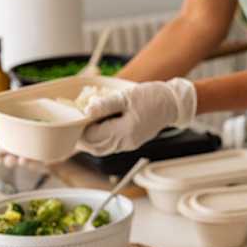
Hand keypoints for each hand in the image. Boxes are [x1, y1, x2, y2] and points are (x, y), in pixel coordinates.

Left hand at [77, 78, 196, 155]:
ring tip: (83, 126)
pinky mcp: (131, 141)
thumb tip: (86, 110)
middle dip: (81, 138)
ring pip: (101, 149)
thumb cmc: (152, 97)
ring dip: (90, 140)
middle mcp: (126, 142)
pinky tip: (98, 127)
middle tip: (72, 124)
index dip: (79, 129)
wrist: (173, 103)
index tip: (73, 117)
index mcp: (124, 132)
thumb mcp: (127, 97)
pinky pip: (110, 145)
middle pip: (94, 148)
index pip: (92, 137)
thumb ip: (105, 105)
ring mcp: (129, 144)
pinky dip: (100, 139)